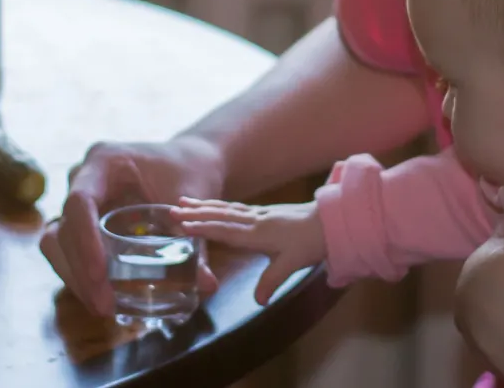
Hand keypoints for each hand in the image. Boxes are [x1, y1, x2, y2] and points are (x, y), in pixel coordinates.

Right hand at [39, 136, 222, 315]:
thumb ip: (197, 238)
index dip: (85, 240)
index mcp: (104, 160)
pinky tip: (102, 298)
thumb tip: (206, 284)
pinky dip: (81, 275)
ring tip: (103, 308)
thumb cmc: (189, 169)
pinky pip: (68, 250)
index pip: (80, 200)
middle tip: (104, 305)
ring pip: (56, 243)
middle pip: (62, 228)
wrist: (187, 161)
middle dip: (79, 271)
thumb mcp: (193, 198)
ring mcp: (79, 200)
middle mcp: (82, 177)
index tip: (100, 275)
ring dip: (74, 278)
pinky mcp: (83, 220)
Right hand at [173, 197, 326, 304]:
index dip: (203, 228)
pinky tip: (215, 207)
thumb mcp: (292, 265)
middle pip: (221, 215)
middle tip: (173, 208)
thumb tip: (258, 301)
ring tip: (185, 201)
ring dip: (205, 206)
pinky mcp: (265, 212)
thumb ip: (272, 281)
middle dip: (196, 213)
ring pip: (227, 209)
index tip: (182, 225)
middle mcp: (255, 220)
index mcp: (258, 233)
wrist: (330, 221)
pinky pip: (236, 208)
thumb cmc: (311, 242)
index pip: (225, 230)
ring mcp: (259, 214)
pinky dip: (220, 206)